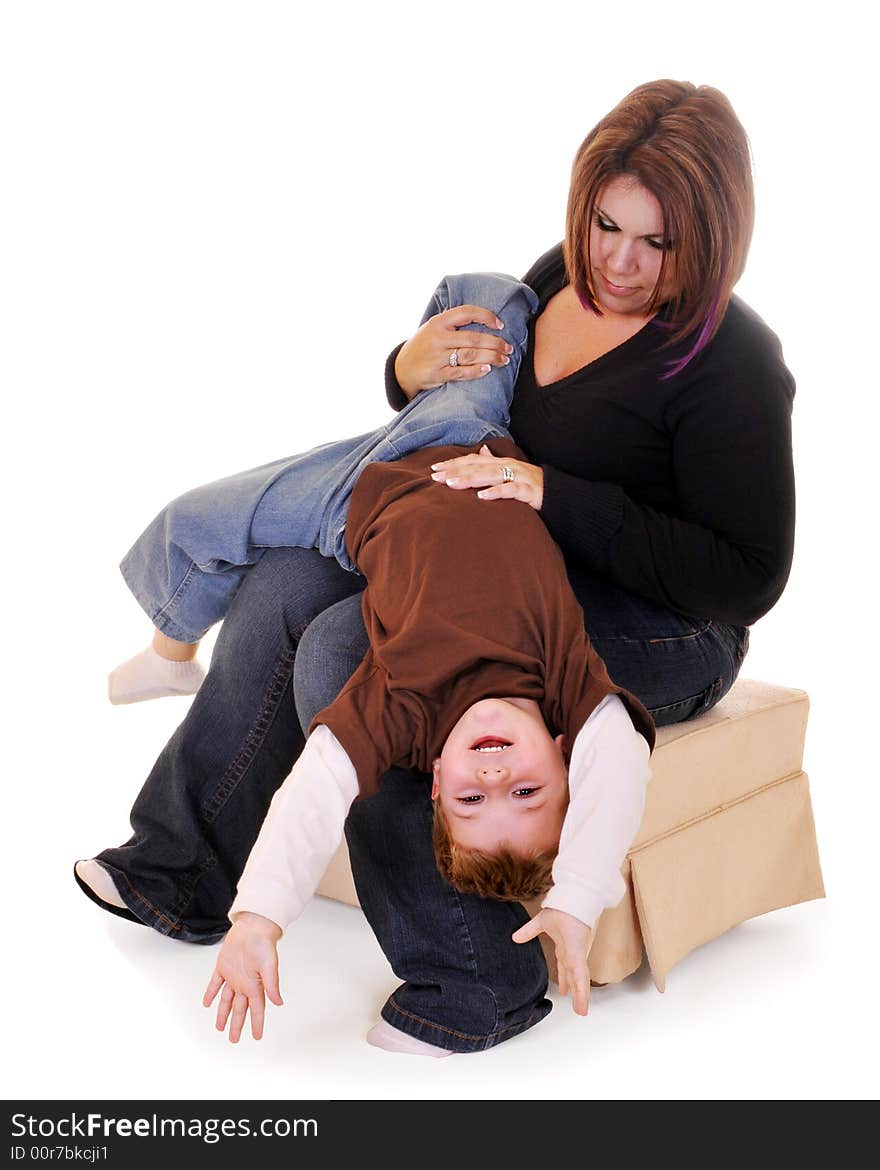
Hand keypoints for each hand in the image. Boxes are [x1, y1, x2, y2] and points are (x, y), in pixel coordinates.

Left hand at [202, 912, 283, 1042]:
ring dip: (223, 1013)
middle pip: (240, 1009)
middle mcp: (244, 984)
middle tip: (234, 1039)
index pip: (257, 1010)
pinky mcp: (223, 967)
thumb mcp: (270, 966)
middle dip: (237, 1025)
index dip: (257, 1024)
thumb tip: (279, 1002)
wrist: (252, 926)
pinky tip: (207, 1002)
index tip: (257, 1037)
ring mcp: (233, 976)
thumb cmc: (263, 944)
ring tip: (220, 1027)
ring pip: (227, 1000)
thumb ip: (272, 985)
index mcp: (256, 986)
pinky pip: (216, 984)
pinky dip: (211, 993)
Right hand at [394, 305, 513, 399]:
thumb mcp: (433, 328)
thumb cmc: (424, 346)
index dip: (486, 317)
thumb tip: (486, 322)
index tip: (500, 325)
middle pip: (474, 338)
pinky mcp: (437, 374)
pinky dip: (476, 371)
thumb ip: (454, 325)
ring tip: (504, 360)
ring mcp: (437, 357)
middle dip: (496, 343)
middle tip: (509, 348)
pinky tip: (487, 369)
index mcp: (439, 322)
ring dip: (492, 357)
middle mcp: (438, 338)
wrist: (402, 369)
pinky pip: (461, 372)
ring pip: (471, 355)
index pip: (466, 312)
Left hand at [431, 444, 543, 509]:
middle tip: (435, 477)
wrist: (559, 495)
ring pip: (490, 476)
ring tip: (451, 484)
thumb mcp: (512, 474)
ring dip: (469, 479)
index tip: (434, 469)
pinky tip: (482, 497)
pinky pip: (511, 491)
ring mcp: (518, 478)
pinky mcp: (528, 491)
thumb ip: (496, 463)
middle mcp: (508, 467)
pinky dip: (496, 492)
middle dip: (455, 471)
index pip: (473, 460)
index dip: (454, 463)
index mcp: (502, 463)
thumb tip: (483, 451)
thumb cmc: (532, 486)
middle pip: (477, 467)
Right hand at [512, 908, 592, 1015]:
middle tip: (578, 1006)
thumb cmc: (560, 908)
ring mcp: (577, 955)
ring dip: (580, 996)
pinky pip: (580, 976)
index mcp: (565, 947)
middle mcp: (573, 954)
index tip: (565, 990)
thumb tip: (514, 938)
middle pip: (574, 977)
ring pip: (579, 981)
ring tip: (581, 1011)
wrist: (569, 900)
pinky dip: (581, 990)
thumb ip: (528, 931)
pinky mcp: (578, 955)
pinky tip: (582, 1002)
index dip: (566, 979)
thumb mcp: (540, 922)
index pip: (565, 967)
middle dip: (575, 991)